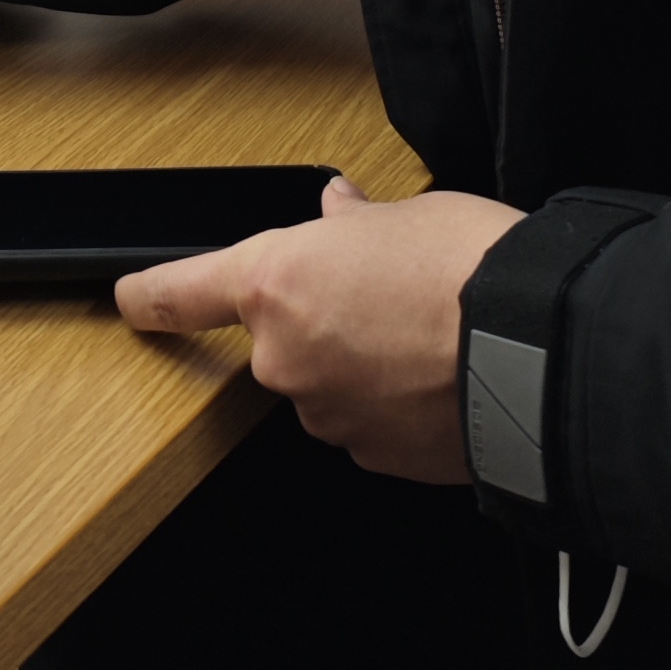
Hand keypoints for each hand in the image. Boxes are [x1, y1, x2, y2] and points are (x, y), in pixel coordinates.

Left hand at [116, 178, 524, 480]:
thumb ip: (357, 223)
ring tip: (430, 334)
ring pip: (329, 381)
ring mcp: (329, 415)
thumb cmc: (472, 270)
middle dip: (323, 316)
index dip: (151, 295)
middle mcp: (286, 357)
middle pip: (282, 337)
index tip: (130, 298)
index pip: (183, 291)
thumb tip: (341, 212)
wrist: (540, 352)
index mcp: (277, 282)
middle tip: (388, 292)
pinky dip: (394, 401)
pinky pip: (368, 421)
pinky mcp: (374, 457)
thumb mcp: (409, 214)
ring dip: (362, 362)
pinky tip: (441, 376)